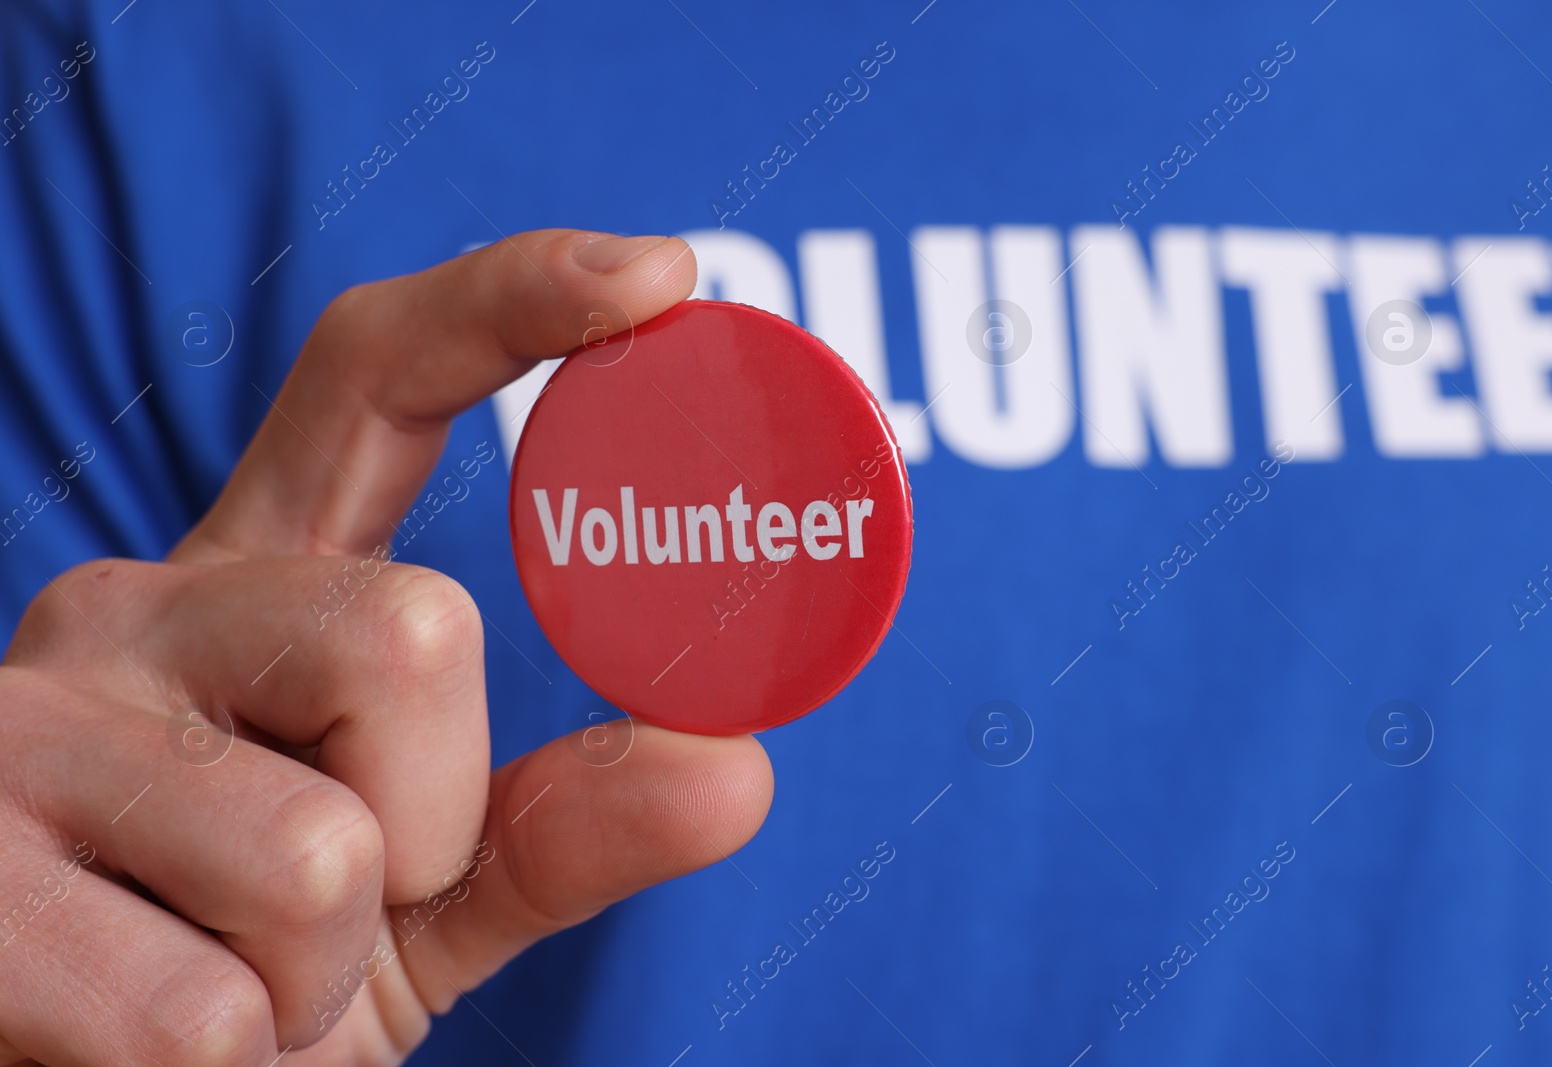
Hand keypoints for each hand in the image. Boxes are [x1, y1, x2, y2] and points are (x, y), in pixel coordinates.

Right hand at [0, 231, 773, 1065]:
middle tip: (350, 898)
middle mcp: (125, 614)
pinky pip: (206, 1010)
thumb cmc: (248, 975)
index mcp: (251, 591)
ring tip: (226, 989)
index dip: (519, 301)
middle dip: (432, 818)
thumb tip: (738, 770)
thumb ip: (561, 825)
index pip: (375, 379)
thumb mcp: (420, 894)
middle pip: (413, 631)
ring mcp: (18, 734)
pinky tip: (134, 1053)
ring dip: (319, 978)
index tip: (660, 272)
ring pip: (325, 853)